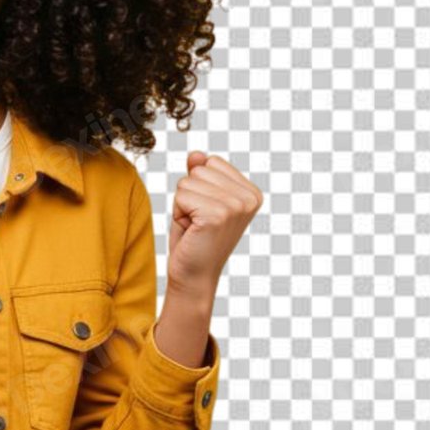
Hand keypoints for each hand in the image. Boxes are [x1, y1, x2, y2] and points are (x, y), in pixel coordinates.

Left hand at [166, 151, 262, 303]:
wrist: (193, 275)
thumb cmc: (194, 238)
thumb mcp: (199, 199)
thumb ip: (200, 174)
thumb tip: (196, 154)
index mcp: (251, 192)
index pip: (211, 162)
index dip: (199, 186)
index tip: (205, 212)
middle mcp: (249, 198)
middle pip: (198, 170)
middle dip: (189, 195)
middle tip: (197, 222)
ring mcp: (236, 206)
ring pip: (187, 182)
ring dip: (183, 205)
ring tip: (195, 227)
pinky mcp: (218, 215)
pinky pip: (181, 195)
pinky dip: (178, 213)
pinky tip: (191, 231)